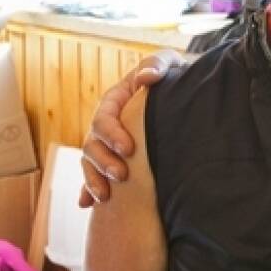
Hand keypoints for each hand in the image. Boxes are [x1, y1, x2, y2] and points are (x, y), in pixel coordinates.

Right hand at [79, 50, 181, 205]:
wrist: (182, 94)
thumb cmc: (172, 76)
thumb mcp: (168, 64)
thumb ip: (157, 65)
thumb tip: (147, 77)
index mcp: (113, 102)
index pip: (104, 119)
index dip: (112, 134)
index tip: (129, 149)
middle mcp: (106, 124)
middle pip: (92, 145)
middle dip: (103, 162)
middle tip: (121, 176)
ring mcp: (107, 144)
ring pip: (90, 163)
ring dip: (94, 180)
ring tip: (105, 197)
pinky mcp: (114, 159)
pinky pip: (95, 176)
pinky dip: (88, 190)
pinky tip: (87, 205)